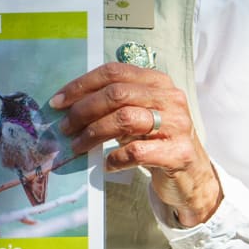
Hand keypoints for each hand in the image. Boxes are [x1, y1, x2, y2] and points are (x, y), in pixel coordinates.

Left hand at [49, 62, 222, 225]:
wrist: (191, 176)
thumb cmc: (155, 140)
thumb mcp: (136, 114)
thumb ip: (111, 104)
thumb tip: (66, 105)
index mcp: (157, 81)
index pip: (113, 72)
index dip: (81, 85)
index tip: (58, 102)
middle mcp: (170, 98)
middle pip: (117, 94)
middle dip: (83, 110)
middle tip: (65, 127)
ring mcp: (178, 124)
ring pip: (125, 119)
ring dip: (93, 133)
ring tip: (77, 145)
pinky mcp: (179, 153)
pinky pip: (136, 151)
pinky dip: (114, 158)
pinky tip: (106, 164)